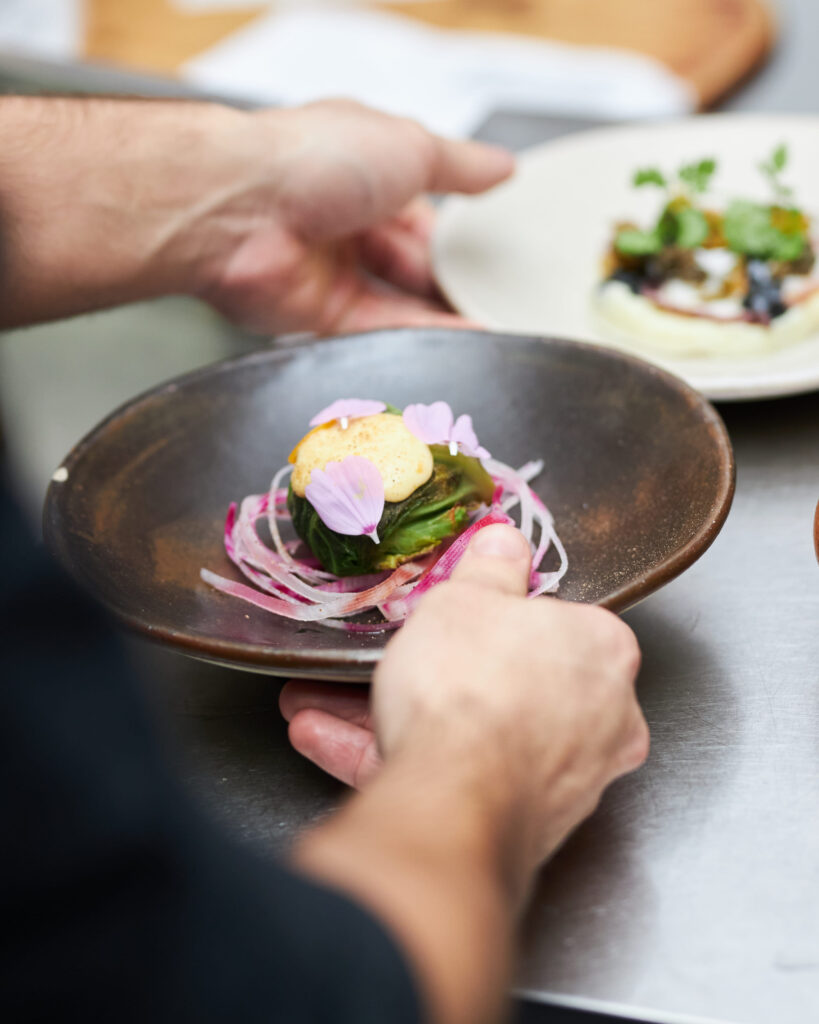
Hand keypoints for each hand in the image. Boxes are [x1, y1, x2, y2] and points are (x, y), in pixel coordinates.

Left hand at [0, 97, 511, 331]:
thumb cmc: (310, 160)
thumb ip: (459, 166)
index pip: (423, 207)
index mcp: (363, 170)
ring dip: (442, 314)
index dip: (458, 231)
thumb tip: (501, 168)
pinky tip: (460, 342)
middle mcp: (344, 220)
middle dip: (451, 278)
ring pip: (399, 300)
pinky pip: (380, 330)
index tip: (495, 254)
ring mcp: (330, 269)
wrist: (240, 210)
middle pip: (411, 260)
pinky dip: (420, 337)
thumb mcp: (409, 146)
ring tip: (491, 326)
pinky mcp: (319, 315)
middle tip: (497, 296)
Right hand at [282, 524, 648, 869]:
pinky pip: (447, 778)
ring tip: (326, 699)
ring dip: (395, 714)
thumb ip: (491, 567)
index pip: (556, 623)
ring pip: (471, 735)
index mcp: (603, 654)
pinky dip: (388, 755)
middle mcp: (602, 721)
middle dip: (437, 671)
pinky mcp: (514, 823)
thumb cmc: (474, 688)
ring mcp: (563, 780)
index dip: (498, 616)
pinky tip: (326, 735)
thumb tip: (505, 539)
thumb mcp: (468, 599)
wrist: (453, 799)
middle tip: (392, 658)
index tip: (457, 617)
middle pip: (511, 683)